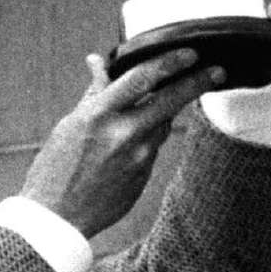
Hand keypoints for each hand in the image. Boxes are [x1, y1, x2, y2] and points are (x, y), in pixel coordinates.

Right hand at [19, 49, 223, 237]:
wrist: (56, 218)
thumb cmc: (54, 169)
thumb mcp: (69, 125)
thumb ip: (93, 94)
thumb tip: (100, 64)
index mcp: (98, 116)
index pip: (142, 78)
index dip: (170, 62)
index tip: (189, 53)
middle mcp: (123, 135)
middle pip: (170, 101)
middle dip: (197, 82)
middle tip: (216, 71)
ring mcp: (138, 159)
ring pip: (163, 125)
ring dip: (163, 113)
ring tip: (152, 109)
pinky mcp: (144, 177)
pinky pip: (152, 148)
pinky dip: (147, 138)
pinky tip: (129, 144)